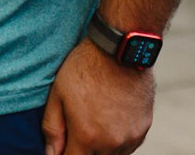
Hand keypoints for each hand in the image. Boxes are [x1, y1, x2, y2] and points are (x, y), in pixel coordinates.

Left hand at [40, 40, 154, 154]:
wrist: (120, 51)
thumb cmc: (84, 68)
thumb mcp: (58, 95)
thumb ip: (52, 129)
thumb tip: (50, 153)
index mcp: (87, 136)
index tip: (62, 146)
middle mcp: (112, 142)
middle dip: (83, 150)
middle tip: (77, 129)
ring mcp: (131, 137)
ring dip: (101, 149)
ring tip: (93, 123)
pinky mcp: (144, 128)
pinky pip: (129, 146)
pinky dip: (118, 142)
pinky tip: (108, 122)